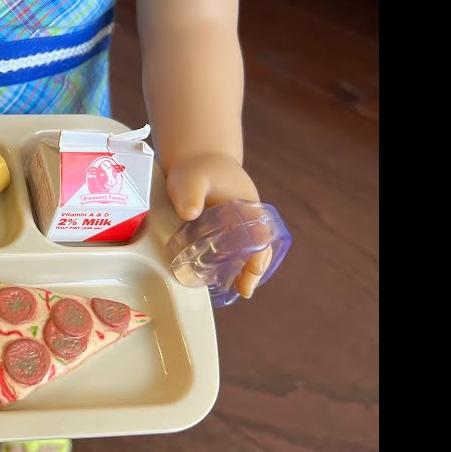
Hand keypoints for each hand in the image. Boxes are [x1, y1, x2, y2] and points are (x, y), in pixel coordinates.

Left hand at [165, 152, 271, 298]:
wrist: (196, 161)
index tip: (254, 269)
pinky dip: (231, 266)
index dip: (258, 253)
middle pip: (259, 249)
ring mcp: (238, 227)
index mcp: (248, 207)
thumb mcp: (191, 179)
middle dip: (254, 271)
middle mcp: (248, 220)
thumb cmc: (197, 169)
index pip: (260, 235)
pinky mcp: (226, 233)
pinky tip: (220, 279)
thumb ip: (191, 193)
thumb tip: (190, 213)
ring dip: (244, 271)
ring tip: (237, 290)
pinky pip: (234, 252)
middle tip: (245, 290)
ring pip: (248, 253)